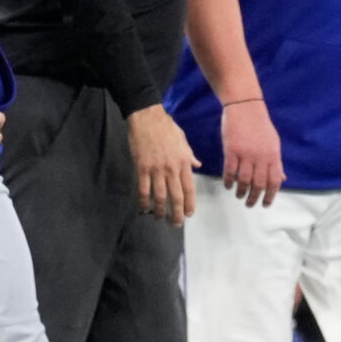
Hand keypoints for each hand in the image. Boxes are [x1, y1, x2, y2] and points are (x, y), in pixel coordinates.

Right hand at [126, 103, 198, 225]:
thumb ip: (190, 155)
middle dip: (177, 212)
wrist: (148, 118)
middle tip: (176, 223)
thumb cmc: (167, 127)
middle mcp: (172, 168)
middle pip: (176, 196)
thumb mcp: (183, 140)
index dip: (189, 203)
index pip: (189, 188)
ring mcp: (157, 169)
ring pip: (160, 196)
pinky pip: (144, 189)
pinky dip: (144, 201)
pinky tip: (144, 209)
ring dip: (160, 210)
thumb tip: (198, 165)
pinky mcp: (142, 168)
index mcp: (184, 162)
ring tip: (160, 219)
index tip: (189, 214)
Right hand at [220, 97, 284, 207]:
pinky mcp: (232, 150)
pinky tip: (228, 185)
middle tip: (249, 204)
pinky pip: (230, 171)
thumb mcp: (273, 143)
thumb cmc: (260, 125)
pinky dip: (229, 181)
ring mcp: (246, 154)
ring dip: (241, 191)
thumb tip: (281, 179)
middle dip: (254, 197)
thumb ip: (276, 162)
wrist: (245, 107)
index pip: (274, 180)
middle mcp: (261, 156)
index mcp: (273, 155)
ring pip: (244, 180)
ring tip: (239, 195)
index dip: (271, 195)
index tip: (265, 204)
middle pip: (259, 184)